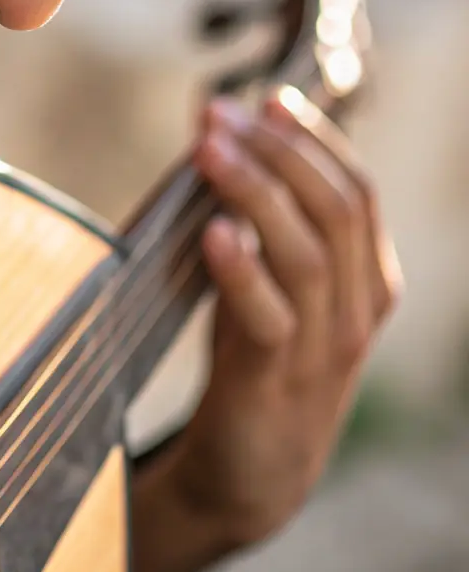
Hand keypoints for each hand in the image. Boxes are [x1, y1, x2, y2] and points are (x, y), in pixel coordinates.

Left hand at [167, 89, 401, 550]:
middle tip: (218, 116)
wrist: (250, 471)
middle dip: (278, 151)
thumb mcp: (264, 278)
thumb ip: (254, 215)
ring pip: (307, 253)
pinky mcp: (277, 382)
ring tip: (207, 150)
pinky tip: (213, 233)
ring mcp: (323, 348)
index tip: (264, 99)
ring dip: (255, 191)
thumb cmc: (254, 357)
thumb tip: (215, 128)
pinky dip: (242, 270)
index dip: (313, 139)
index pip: (357, 190)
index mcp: (365, 277)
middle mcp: (357, 308)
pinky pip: (270, 317)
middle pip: (335, 209)